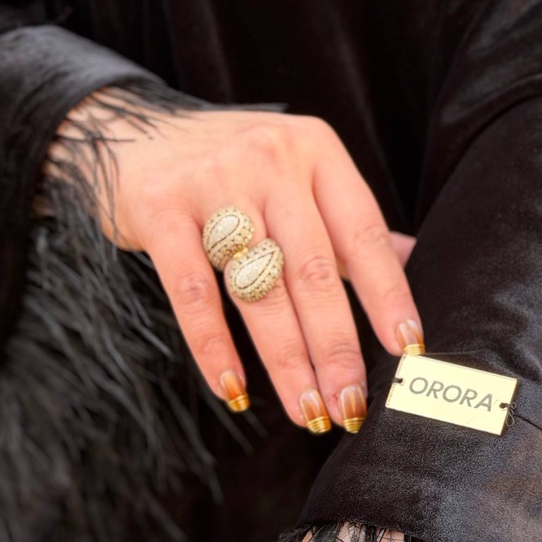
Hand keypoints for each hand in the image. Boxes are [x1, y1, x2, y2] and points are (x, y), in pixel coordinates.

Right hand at [47, 92, 421, 427]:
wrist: (128, 130)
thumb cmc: (230, 166)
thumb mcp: (298, 174)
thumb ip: (348, 220)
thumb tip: (413, 256)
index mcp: (317, 153)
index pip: (363, 233)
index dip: (387, 296)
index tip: (407, 349)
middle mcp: (271, 161)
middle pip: (314, 271)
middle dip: (337, 348)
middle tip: (351, 406)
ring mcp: (214, 183)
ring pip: (260, 289)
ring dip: (287, 361)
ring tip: (307, 411)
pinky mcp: (160, 210)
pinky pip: (194, 292)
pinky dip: (214, 347)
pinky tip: (234, 389)